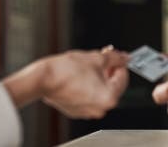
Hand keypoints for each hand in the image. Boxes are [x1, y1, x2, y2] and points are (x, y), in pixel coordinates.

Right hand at [3, 49, 128, 119]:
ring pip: (100, 90)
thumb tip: (124, 57)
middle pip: (112, 85)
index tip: (116, 56)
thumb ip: (115, 58)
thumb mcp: (96, 58)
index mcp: (109, 97)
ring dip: (99, 76)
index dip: (120, 63)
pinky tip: (82, 74)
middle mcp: (100, 108)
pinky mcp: (77, 110)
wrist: (43, 78)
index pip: (123, 77)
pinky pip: (89, 96)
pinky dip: (89, 85)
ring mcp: (88, 111)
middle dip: (109, 69)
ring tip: (91, 63)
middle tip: (104, 57)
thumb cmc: (65, 71)